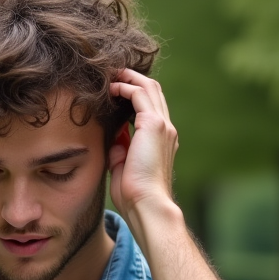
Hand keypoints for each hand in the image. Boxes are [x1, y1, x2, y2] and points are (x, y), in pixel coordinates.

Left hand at [108, 68, 178, 218]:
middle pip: (154, 92)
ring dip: (129, 78)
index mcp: (162, 140)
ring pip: (149, 88)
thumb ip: (122, 149)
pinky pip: (139, 95)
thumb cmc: (134, 194)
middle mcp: (166, 130)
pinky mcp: (154, 125)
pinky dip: (126, 87)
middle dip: (133, 79)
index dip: (135, 95)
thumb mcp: (124, 166)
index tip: (116, 91)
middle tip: (113, 75)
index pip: (152, 108)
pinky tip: (112, 88)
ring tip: (112, 74)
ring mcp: (163, 126)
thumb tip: (115, 137)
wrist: (147, 204)